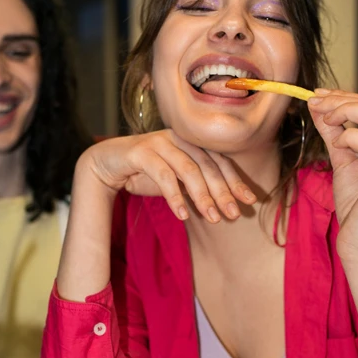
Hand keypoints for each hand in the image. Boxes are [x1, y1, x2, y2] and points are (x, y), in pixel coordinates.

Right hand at [82, 130, 256, 222]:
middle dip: (223, 192)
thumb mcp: (176, 180)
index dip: (236, 181)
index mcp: (191, 142)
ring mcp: (159, 142)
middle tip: (234, 215)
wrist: (107, 164)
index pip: (219, 161)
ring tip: (213, 219)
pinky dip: (175, 197)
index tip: (250, 201)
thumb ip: (197, 187)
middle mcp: (179, 138)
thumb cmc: (145, 172)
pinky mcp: (141, 151)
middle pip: (207, 166)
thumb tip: (226, 206)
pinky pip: (163, 176)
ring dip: (203, 196)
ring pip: (188, 170)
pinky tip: (184, 215)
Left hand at [308, 89, 357, 263]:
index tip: (318, 95)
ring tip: (323, 118)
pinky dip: (349, 136)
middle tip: (315, 103)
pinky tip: (337, 143)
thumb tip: (316, 106)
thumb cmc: (357, 209)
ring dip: (344, 111)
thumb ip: (333, 133)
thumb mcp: (343, 162)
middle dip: (342, 100)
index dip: (346, 97)